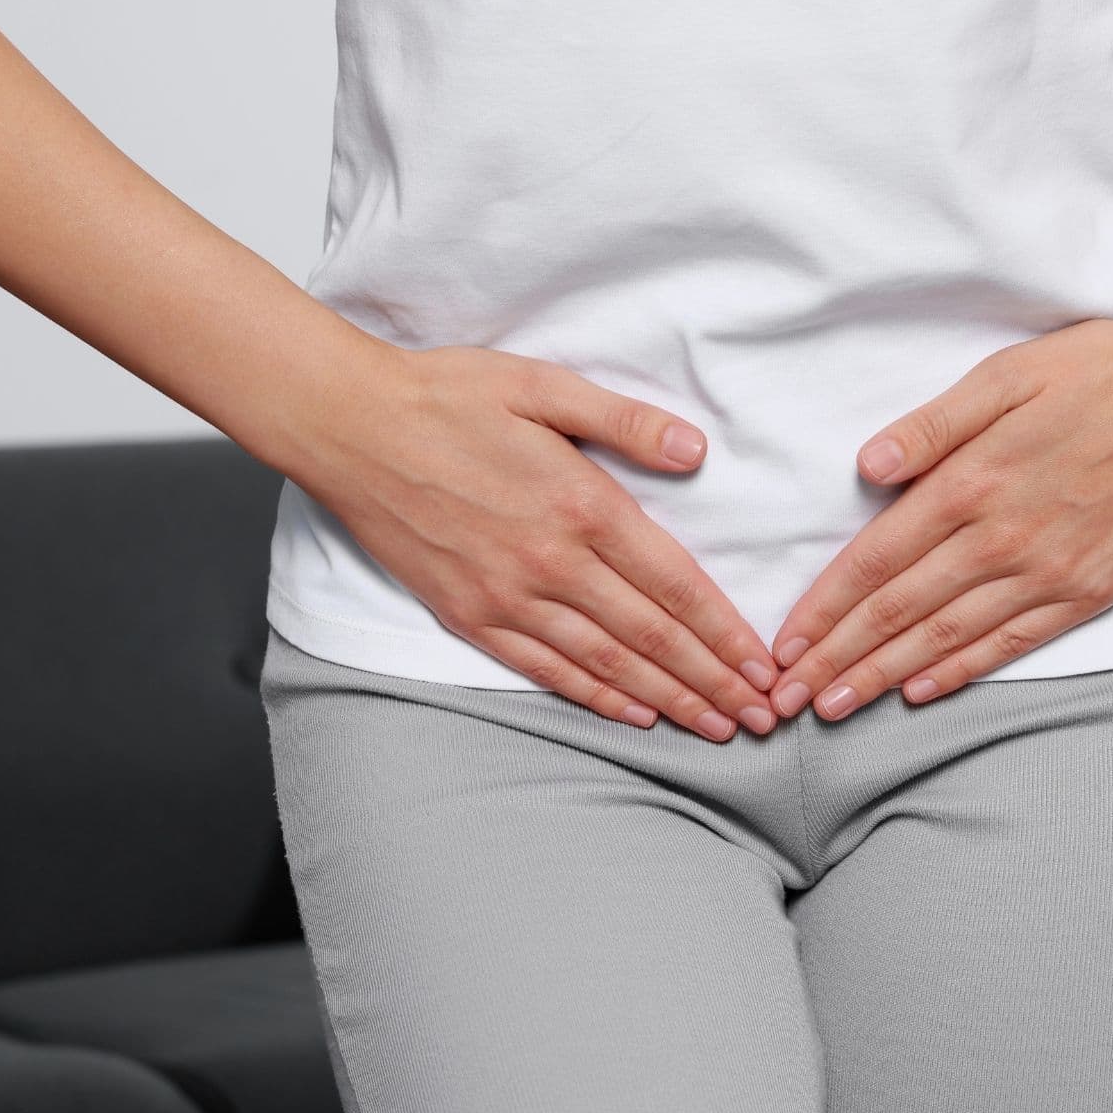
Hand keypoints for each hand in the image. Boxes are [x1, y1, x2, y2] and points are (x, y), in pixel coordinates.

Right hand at [286, 342, 777, 742]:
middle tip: (761, 717)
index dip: (725, 631)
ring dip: (668, 700)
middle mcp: (550, 562)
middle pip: (651, 636)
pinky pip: (545, 668)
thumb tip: (696, 450)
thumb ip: (624, 420)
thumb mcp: (542, 384)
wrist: (348, 426)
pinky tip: (635, 715)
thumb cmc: (446, 395)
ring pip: (606, 663)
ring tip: (715, 727)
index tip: (764, 665)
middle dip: (713, 681)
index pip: (674, 582)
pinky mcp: (469, 614)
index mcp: (580, 503)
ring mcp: (506, 595)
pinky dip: (596, 697)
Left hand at [766, 312, 1112, 720]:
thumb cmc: (1104, 372)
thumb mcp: (1007, 374)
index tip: (785, 644)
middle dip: (837, 658)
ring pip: (948, 637)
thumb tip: (868, 467)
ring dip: (884, 676)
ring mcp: (1049, 572)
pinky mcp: (1089, 591)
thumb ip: (933, 424)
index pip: (876, 559)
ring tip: (836, 707)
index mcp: (973, 480)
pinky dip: (962, 671)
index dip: (824, 607)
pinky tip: (922, 691)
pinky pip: (1012, 643)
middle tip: (786, 698)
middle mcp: (1004, 538)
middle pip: (899, 610)